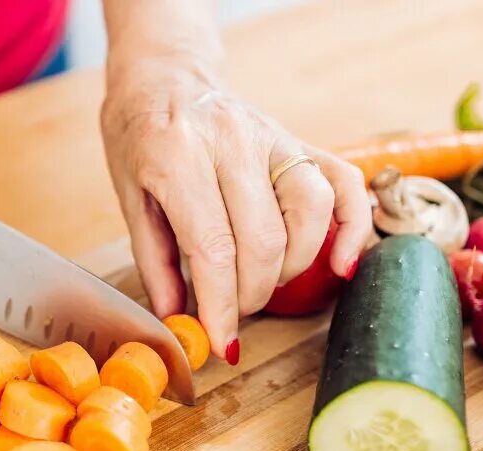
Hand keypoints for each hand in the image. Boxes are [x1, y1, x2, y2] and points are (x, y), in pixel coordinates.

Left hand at [101, 59, 371, 359]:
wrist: (163, 76)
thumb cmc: (139, 138)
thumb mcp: (130, 199)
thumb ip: (155, 262)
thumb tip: (179, 321)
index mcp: (178, 154)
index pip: (214, 247)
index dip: (222, 305)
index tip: (222, 343)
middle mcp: (233, 139)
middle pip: (264, 239)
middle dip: (252, 295)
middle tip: (234, 312)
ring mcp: (274, 136)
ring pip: (311, 213)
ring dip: (293, 267)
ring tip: (265, 281)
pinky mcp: (301, 140)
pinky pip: (346, 184)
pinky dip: (353, 228)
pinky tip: (340, 264)